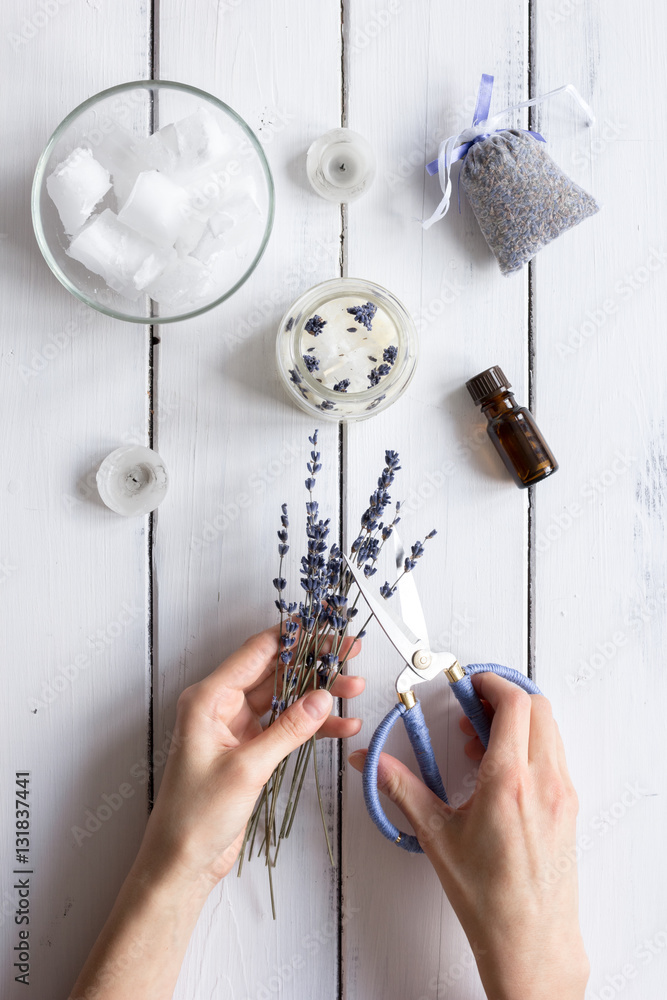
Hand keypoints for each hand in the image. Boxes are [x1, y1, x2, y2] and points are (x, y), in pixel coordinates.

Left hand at [138, 625, 364, 892]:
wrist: (181, 862)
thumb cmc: (194, 816)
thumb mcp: (246, 768)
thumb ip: (287, 729)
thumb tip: (321, 698)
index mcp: (208, 698)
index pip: (257, 652)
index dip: (295, 638)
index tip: (328, 631)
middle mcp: (220, 706)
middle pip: (275, 671)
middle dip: (314, 665)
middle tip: (350, 658)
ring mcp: (236, 727)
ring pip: (284, 697)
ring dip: (318, 696)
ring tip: (354, 691)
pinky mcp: (249, 749)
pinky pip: (285, 726)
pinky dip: (312, 725)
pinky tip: (341, 726)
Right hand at [349, 674, 588, 999]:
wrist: (530, 941)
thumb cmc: (490, 899)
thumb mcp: (436, 836)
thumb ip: (402, 789)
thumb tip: (372, 763)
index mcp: (511, 783)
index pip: (514, 705)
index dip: (490, 683)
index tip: (468, 683)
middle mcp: (544, 782)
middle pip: (538, 707)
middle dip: (504, 695)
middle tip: (472, 704)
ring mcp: (562, 794)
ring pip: (549, 730)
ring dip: (518, 721)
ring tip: (480, 739)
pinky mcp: (568, 808)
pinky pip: (553, 756)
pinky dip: (529, 745)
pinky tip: (498, 769)